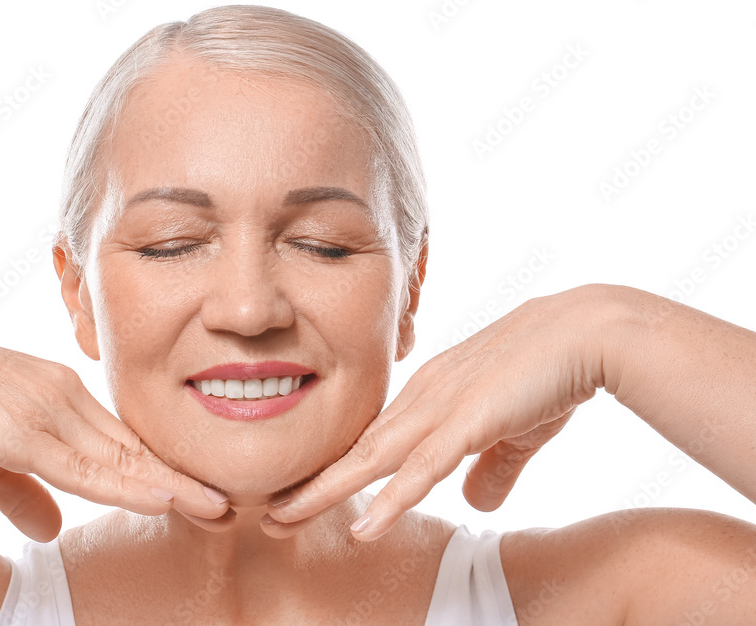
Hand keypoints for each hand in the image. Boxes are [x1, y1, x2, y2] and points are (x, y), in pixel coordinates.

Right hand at [0, 323, 231, 541]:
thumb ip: (22, 492)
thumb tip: (52, 531)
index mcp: (63, 397)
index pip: (125, 441)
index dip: (163, 469)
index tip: (199, 491)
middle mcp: (67, 398)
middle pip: (136, 449)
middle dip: (183, 480)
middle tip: (228, 503)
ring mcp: (50, 411)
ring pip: (122, 458)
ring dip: (171, 486)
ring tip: (216, 506)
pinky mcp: (25, 430)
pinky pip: (85, 466)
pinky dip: (126, 484)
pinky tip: (162, 498)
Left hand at [263, 285, 608, 540]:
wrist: (588, 330)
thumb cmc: (551, 371)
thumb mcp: (512, 429)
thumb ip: (491, 467)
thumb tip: (473, 503)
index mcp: (429, 395)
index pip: (372, 440)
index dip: (335, 471)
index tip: (301, 496)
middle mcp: (423, 398)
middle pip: (356, 450)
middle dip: (310, 484)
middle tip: (269, 514)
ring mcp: (442, 406)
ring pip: (372, 459)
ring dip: (325, 493)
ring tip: (282, 520)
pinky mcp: (470, 419)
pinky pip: (422, 468)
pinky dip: (391, 500)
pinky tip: (363, 528)